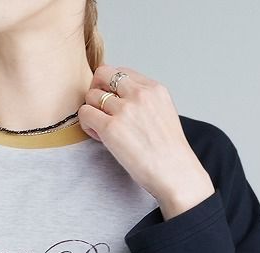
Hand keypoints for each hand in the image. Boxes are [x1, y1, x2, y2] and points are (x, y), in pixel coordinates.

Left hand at [78, 64, 215, 219]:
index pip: (121, 72)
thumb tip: (123, 102)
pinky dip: (87, 124)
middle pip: (102, 74)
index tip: (114, 105)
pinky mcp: (111, 128)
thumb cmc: (169, 153)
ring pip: (91, 95)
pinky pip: (85, 113)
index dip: (111, 87)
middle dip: (96, 90)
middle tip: (100, 111)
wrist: (174, 172)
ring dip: (92, 111)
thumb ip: (146, 102)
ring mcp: (125, 109)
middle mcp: (139, 93)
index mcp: (154, 88)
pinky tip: (99, 136)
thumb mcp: (164, 114)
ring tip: (101, 129)